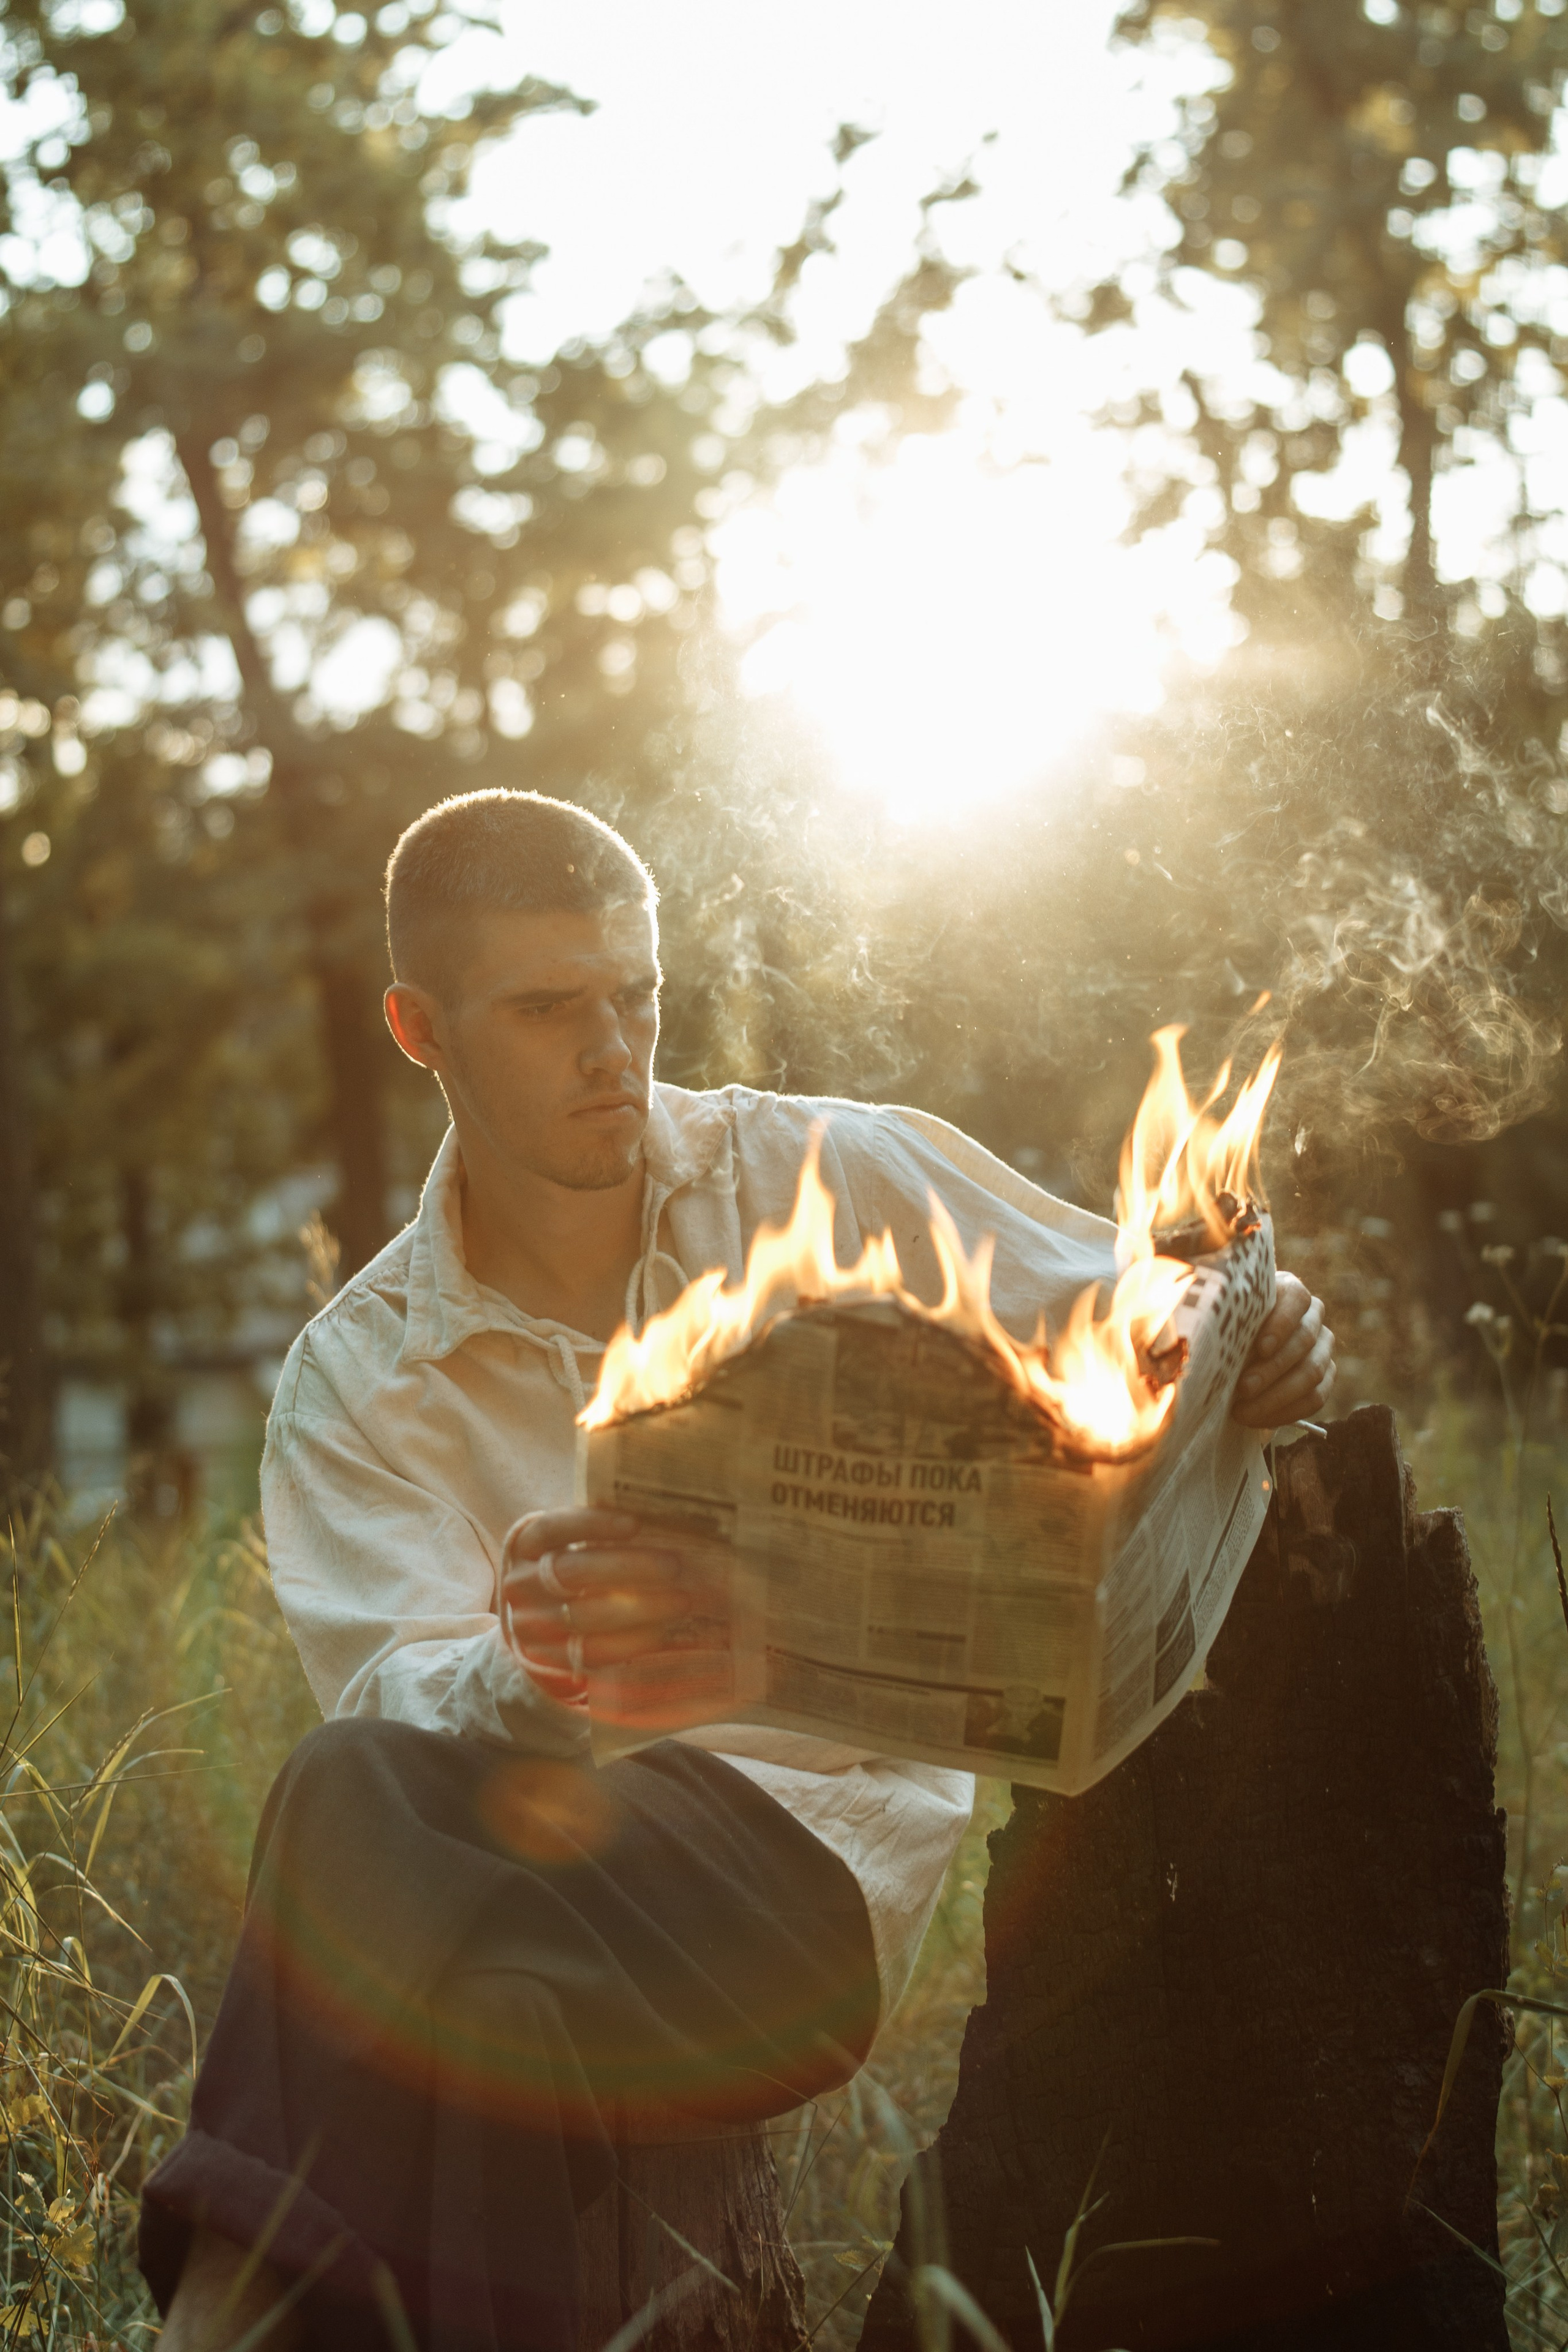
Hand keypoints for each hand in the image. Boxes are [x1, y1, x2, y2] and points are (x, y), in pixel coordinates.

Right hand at [499, 1508, 704, 1695]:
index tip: (636, 1523)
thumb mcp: (568, 1545)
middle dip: (627, 1567)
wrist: (536, 1624)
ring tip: (680, 1600)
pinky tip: (661, 1631)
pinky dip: (630, 1641)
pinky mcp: (548, 1659)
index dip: (593, 1524)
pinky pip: (592, 1651)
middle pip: (572, 1572)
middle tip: (674, 1565)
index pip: (553, 1528)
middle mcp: (521, 1584)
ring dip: (639, 1608)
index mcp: (525, 1546)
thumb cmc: (568, 1569)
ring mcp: (531, 1625)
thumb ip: (598, 1531)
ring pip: (584, 1615)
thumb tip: (659, 1514)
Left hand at [1232, 1272, 1335, 1429]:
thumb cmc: (1225, 1328)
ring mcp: (1323, 1347)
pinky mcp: (1326, 1376)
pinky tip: (1258, 1420)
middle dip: (1272, 1368)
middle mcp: (1312, 1316)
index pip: (1296, 1298)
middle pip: (1304, 1339)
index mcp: (1288, 1290)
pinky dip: (1286, 1412)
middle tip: (1243, 1388)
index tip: (1260, 1348)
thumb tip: (1199, 1325)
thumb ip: (1219, 1315)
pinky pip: (1316, 1398)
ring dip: (1277, 1395)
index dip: (1281, 1323)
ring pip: (1313, 1371)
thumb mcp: (1221, 1317)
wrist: (1234, 1354)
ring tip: (1243, 1410)